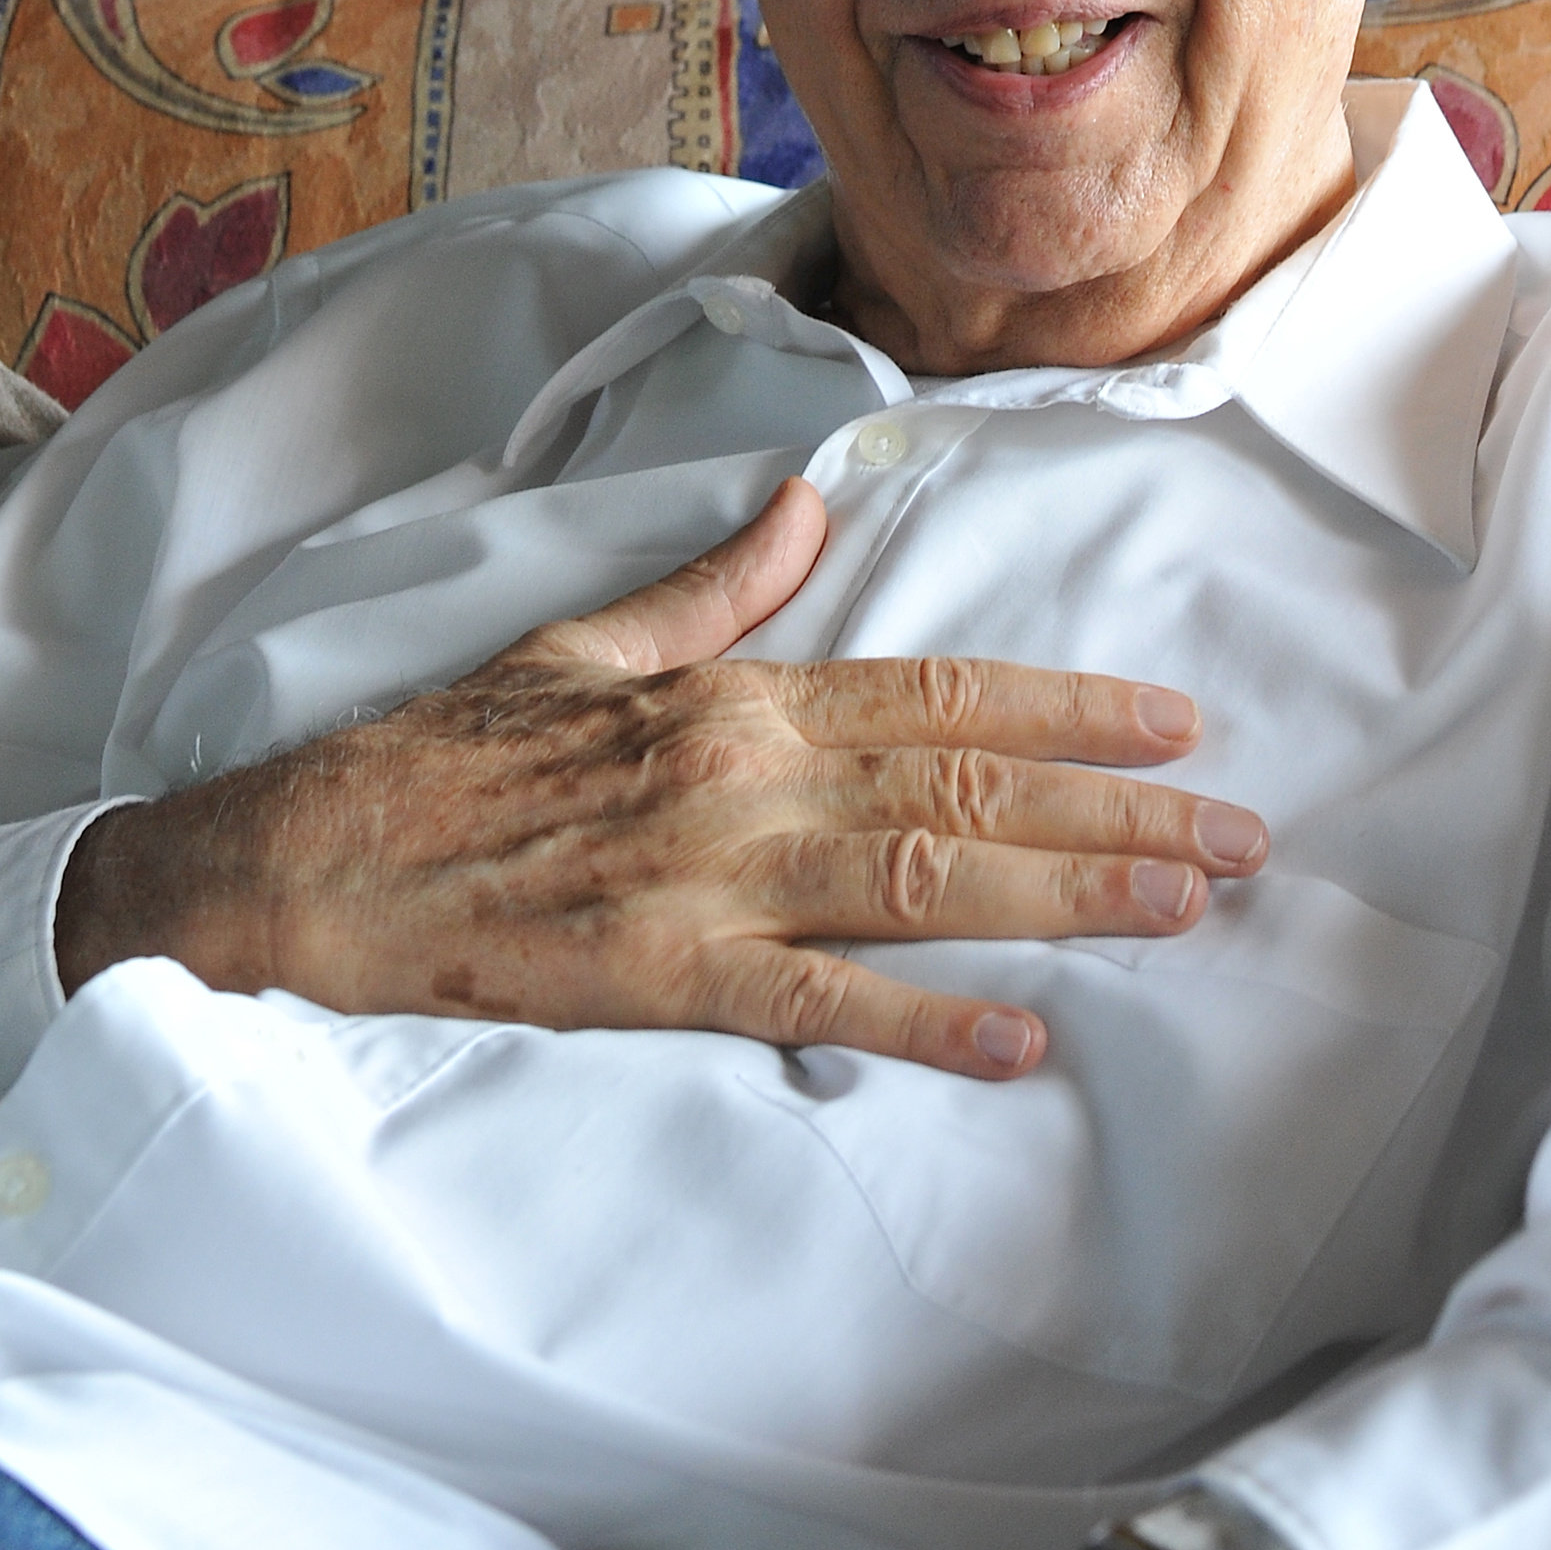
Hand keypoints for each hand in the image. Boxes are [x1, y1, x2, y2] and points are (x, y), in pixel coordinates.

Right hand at [54, 476, 1265, 1081]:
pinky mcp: (657, 977)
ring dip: (1067, 893)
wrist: (303, 856)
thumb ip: (715, 589)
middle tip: (1247, 835)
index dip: (1066, 711)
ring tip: (1187, 906)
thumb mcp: (582, 643)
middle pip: (967, 787)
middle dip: (1119, 809)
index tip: (1176, 723)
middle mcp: (740, 773)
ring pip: (924, 877)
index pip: (937, 693)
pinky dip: (923, 1022)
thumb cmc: (436, 756)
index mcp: (729, 696)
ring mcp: (705, 878)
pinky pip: (815, 1002)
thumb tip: (809, 509)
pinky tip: (1021, 1041)